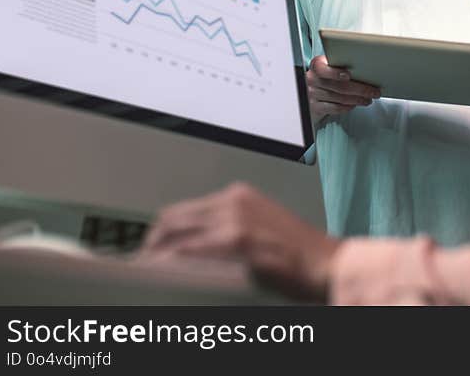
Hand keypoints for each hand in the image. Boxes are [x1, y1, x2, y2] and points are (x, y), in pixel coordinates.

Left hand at [142, 183, 339, 301]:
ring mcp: (234, 220)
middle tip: (141, 262)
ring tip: (145, 270)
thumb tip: (194, 248)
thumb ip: (229, 231)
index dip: (162, 230)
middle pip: (172, 218)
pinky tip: (162, 272)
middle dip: (152, 241)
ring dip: (156, 252)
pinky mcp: (237, 242)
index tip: (150, 248)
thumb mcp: (261, 230)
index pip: (183, 210)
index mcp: (239, 196)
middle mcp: (233, 202)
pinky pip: (189, 250)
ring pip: (175, 232)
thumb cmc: (300, 254)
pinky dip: (171, 261)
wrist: (329, 264)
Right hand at [306, 55, 379, 125]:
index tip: (348, 75)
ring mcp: (313, 94)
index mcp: (317, 65)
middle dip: (360, 90)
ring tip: (368, 99)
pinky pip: (335, 108)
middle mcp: (312, 79)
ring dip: (357, 99)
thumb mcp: (328, 67)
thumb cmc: (324, 77)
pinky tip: (355, 104)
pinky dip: (347, 107)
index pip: (323, 69)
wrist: (309, 92)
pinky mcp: (315, 107)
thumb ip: (340, 66)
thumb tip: (365, 71)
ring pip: (339, 98)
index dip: (336, 73)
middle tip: (373, 92)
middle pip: (339, 86)